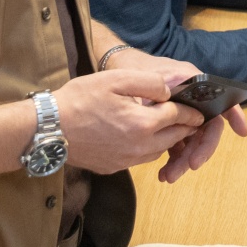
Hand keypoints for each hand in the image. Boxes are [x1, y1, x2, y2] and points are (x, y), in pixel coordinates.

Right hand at [52, 69, 206, 174]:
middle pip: (173, 138)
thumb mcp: (116, 79)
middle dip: (185, 127)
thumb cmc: (79, 100)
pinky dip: (147, 148)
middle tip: (191, 118)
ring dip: (166, 139)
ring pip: (158, 151)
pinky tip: (141, 136)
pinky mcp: (112, 167)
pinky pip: (140, 159)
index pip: (178, 117)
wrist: (47, 129)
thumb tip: (169, 90)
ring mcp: (125, 160)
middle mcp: (138, 147)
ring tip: (167, 125)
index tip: (199, 108)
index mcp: (142, 123)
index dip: (190, 110)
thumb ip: (148, 83)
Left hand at [96, 46, 246, 182]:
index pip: (220, 102)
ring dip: (184, 161)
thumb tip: (186, 106)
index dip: (235, 116)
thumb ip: (170, 88)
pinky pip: (177, 145)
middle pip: (206, 129)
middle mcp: (194, 103)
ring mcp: (182, 116)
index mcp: (196, 87)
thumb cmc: (141, 69)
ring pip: (192, 142)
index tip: (242, 132)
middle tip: (191, 166)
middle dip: (200, 150)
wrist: (119, 71)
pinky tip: (163, 172)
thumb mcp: (155, 76)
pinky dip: (174, 160)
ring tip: (168, 176)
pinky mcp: (169, 127)